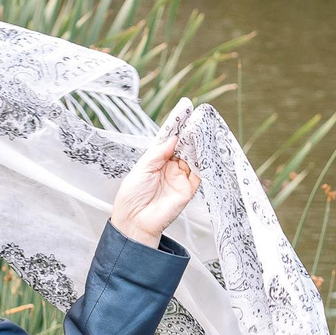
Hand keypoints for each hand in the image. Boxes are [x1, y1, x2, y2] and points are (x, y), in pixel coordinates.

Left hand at [109, 131, 197, 247]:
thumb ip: (158, 153)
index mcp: (156, 161)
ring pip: (193, 158)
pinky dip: (203, 162)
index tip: (184, 113)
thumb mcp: (142, 168)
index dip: (176, 128)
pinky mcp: (188, 189)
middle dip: (189, 134)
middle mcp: (169, 168)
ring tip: (200, 132)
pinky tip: (203, 151)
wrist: (135, 221)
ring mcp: (180, 178)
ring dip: (197, 145)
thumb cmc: (132, 196)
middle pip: (183, 147)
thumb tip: (173, 138)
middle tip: (195, 120)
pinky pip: (199, 174)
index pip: (169, 141)